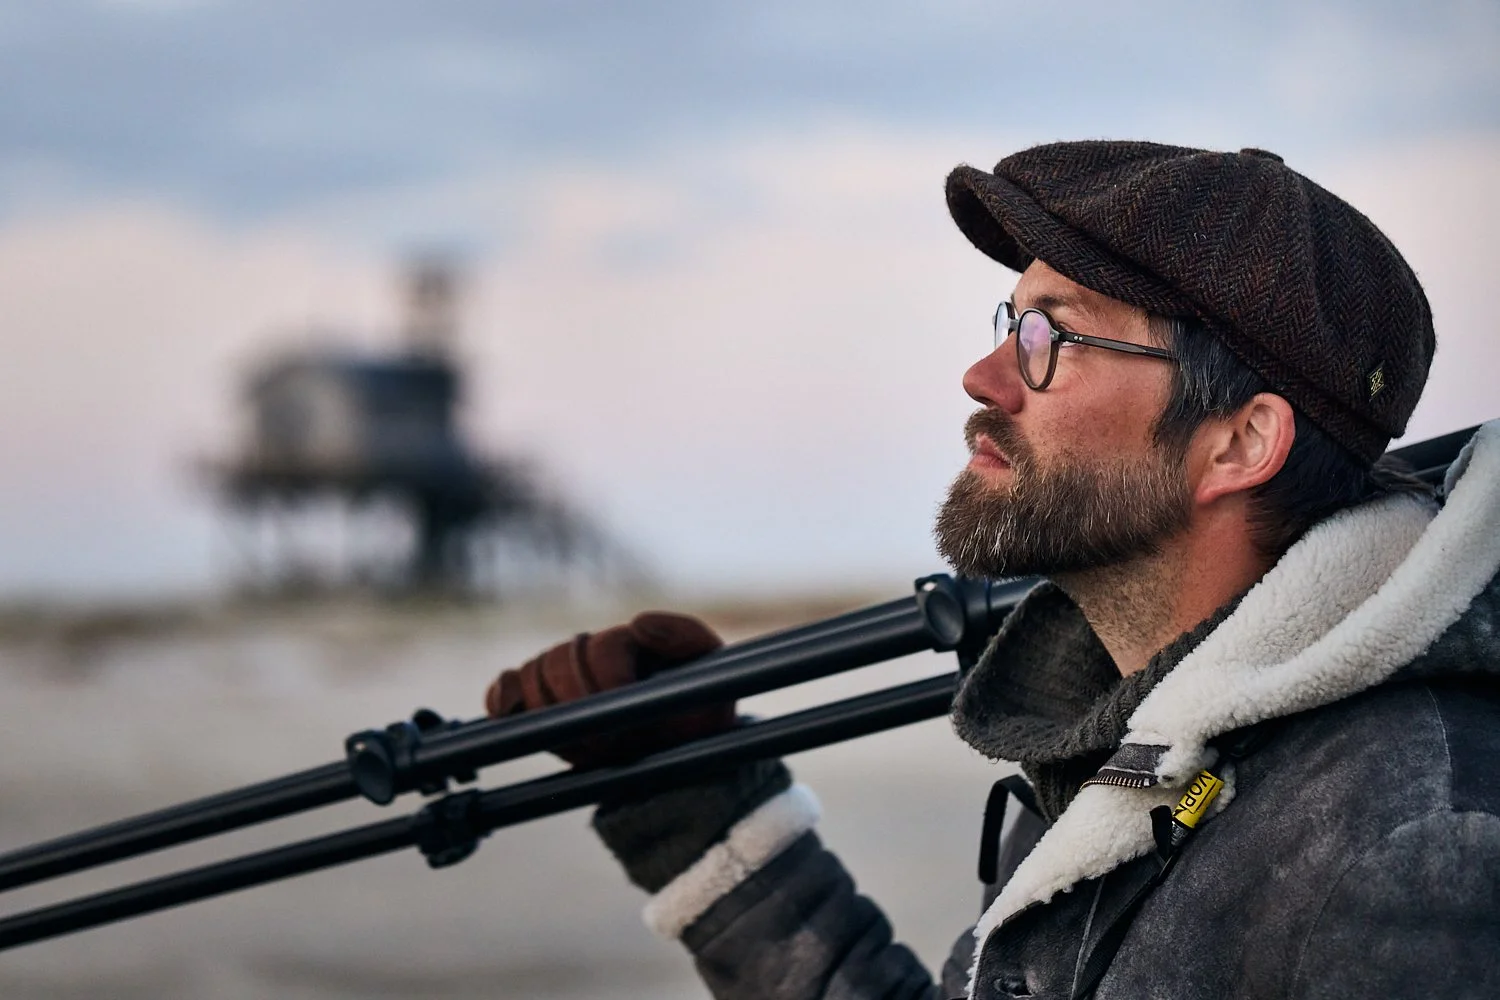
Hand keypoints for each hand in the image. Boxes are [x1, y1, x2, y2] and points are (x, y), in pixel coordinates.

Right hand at [484, 611, 731, 768]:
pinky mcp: (538, 702)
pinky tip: (511, 713)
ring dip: (551, 713)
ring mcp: (561, 675)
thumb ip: (687, 637)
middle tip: (609, 743)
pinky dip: (505, 698)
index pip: (599, 648)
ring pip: (531, 676)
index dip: (607, 683)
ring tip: (587, 745)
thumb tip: (637, 622)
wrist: (679, 753)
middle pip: (559, 662)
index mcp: (627, 640)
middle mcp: (589, 651)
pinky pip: (507, 688)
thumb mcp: (712, 671)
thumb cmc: (699, 708)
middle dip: (580, 706)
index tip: (627, 723)